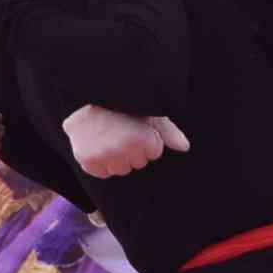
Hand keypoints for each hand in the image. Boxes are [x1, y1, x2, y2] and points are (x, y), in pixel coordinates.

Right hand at [65, 104, 184, 179]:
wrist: (88, 99)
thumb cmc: (124, 106)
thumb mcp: (150, 114)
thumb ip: (169, 133)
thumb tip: (185, 147)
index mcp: (143, 139)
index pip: (154, 153)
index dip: (147, 140)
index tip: (137, 127)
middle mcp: (124, 150)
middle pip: (137, 164)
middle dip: (133, 150)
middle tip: (122, 132)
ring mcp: (104, 156)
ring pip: (120, 170)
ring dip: (117, 159)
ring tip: (110, 138)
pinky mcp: (87, 161)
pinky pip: (101, 173)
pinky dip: (100, 163)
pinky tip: (99, 146)